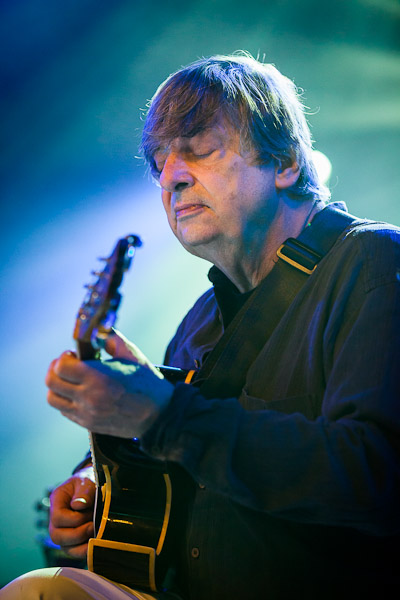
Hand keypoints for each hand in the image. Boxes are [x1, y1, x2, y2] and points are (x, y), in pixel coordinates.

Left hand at [45, 330, 173, 437]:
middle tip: (68, 365)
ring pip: (53, 399)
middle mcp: (89, 398)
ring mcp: (87, 413)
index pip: (61, 367)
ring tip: (71, 380)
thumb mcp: (132, 355)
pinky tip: (80, 392)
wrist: (159, 415)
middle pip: (52, 382)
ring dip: (57, 386)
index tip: (73, 355)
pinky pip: (64, 410)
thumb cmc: (148, 384)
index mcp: (99, 379)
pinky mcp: (88, 424)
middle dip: (55, 369)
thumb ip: (112, 339)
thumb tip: (98, 331)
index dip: (63, 357)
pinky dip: (66, 399)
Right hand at [49, 466, 94, 558]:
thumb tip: (78, 506)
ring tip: (96, 531)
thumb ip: (84, 492)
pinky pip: (75, 552)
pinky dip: (86, 550)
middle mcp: (57, 518)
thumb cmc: (90, 482)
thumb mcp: (87, 481)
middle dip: (78, 534)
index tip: (89, 513)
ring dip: (83, 543)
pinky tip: (97, 541)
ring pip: (66, 548)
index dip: (73, 519)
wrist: (95, 486)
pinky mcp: (74, 540)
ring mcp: (64, 530)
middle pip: (56, 536)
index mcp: (58, 500)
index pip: (57, 517)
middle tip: (94, 525)